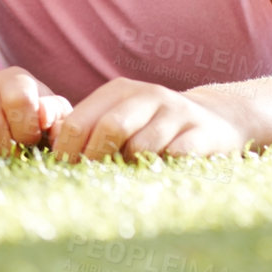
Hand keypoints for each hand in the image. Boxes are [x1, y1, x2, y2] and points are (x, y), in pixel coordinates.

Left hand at [48, 77, 246, 160]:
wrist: (217, 119)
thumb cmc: (155, 127)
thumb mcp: (122, 117)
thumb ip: (91, 130)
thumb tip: (54, 155)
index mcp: (120, 91)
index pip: (79, 121)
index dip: (67, 151)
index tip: (64, 173)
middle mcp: (148, 95)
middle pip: (109, 128)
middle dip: (96, 159)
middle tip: (92, 181)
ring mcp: (177, 113)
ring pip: (142, 146)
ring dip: (132, 167)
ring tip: (129, 177)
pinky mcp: (202, 133)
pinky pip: (174, 156)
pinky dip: (162, 170)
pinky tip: (159, 174)